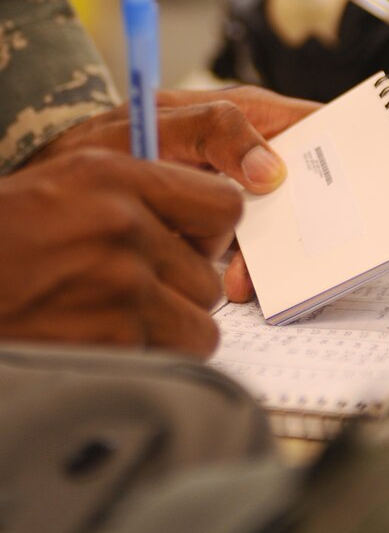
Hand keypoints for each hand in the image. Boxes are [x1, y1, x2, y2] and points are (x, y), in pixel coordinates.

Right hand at [0, 148, 241, 355]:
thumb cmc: (8, 232)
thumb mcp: (71, 180)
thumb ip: (142, 191)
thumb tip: (213, 219)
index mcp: (116, 176)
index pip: (222, 205)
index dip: (213, 232)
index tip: (194, 244)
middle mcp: (124, 227)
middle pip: (209, 274)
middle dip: (182, 288)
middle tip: (142, 289)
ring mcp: (119, 287)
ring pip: (201, 323)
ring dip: (172, 328)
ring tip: (126, 319)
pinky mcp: (111, 342)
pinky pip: (171, 356)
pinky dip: (148, 356)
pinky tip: (106, 340)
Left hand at [27, 85, 318, 305]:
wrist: (68, 186)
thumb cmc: (111, 142)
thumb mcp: (158, 125)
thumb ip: (212, 131)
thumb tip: (269, 169)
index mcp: (248, 114)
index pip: (313, 123)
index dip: (341, 149)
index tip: (352, 184)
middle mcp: (251, 153)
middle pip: (306, 183)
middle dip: (306, 220)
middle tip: (300, 253)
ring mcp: (240, 193)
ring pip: (282, 223)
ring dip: (271, 253)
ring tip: (244, 281)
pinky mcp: (226, 228)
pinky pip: (254, 248)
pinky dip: (249, 269)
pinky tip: (235, 284)